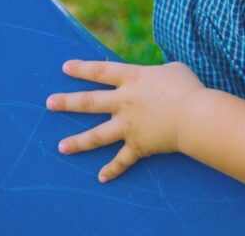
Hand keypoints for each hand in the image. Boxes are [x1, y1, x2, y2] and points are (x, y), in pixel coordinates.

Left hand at [46, 58, 205, 182]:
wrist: (194, 116)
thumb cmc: (186, 87)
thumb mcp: (172, 69)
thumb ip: (156, 72)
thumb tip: (155, 76)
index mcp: (132, 79)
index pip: (102, 71)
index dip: (83, 68)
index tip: (64, 68)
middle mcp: (124, 102)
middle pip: (90, 102)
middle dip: (67, 102)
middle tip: (49, 103)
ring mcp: (128, 125)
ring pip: (97, 135)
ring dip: (78, 142)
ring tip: (61, 147)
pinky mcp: (137, 145)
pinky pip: (122, 161)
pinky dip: (112, 170)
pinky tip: (101, 177)